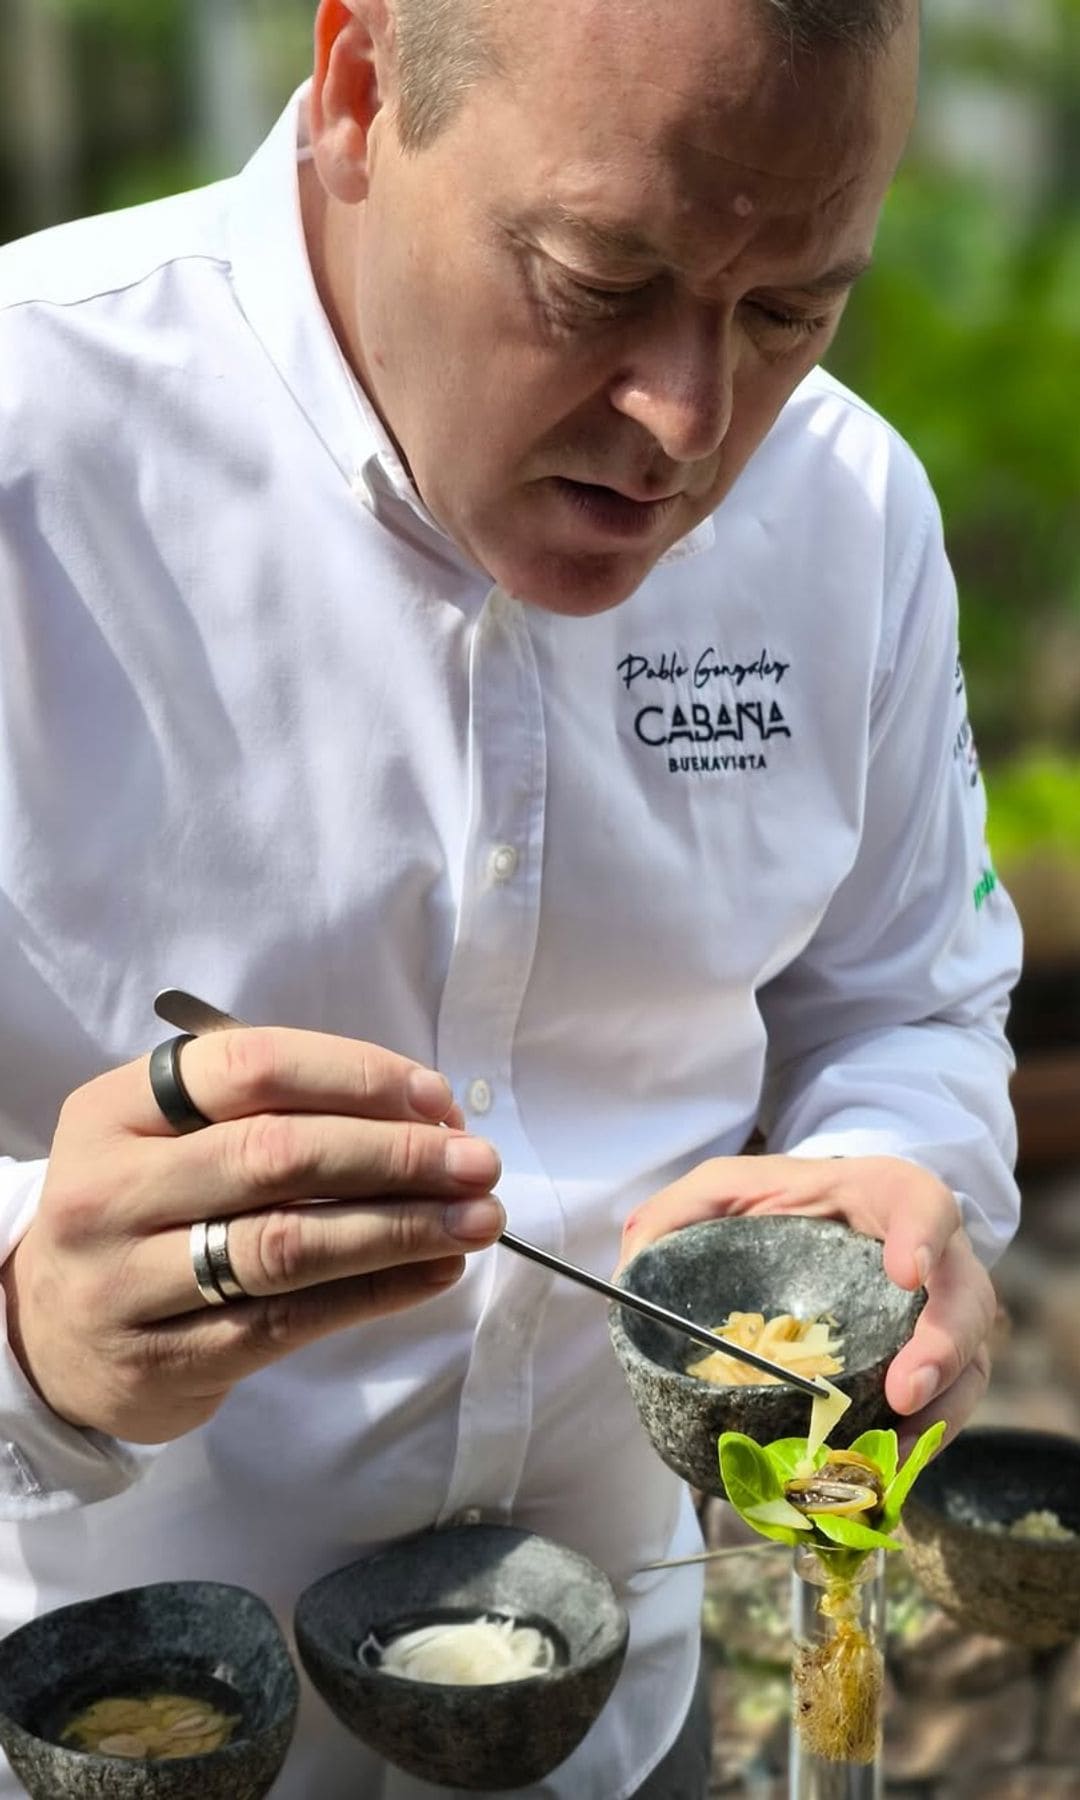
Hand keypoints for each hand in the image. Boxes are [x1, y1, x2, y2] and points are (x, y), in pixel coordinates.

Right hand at [2, 1029, 503, 1443]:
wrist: (48, 1336)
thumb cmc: (144, 1210)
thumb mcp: (168, 1138)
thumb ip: (274, 1112)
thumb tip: (426, 1113)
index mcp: (118, 1109)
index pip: (249, 1068)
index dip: (355, 1076)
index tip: (437, 1099)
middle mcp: (112, 1190)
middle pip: (276, 1157)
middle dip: (396, 1155)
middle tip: (479, 1162)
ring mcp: (129, 1282)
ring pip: (287, 1244)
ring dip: (401, 1228)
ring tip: (478, 1218)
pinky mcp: (166, 1361)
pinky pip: (290, 1319)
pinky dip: (376, 1292)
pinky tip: (434, 1271)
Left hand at [618, 1154, 994, 1451]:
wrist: (831, 1222)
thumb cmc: (785, 1203)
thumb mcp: (728, 1188)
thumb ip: (679, 1212)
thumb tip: (628, 1267)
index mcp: (884, 1197)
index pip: (921, 1202)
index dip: (924, 1234)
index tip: (907, 1270)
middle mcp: (932, 1256)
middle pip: (965, 1296)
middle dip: (943, 1346)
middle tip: (905, 1390)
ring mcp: (940, 1315)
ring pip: (969, 1363)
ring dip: (941, 1412)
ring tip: (896, 1448)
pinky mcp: (937, 1365)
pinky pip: (949, 1408)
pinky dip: (924, 1442)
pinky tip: (888, 1467)